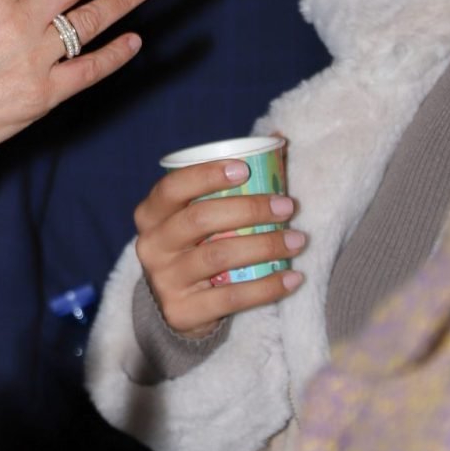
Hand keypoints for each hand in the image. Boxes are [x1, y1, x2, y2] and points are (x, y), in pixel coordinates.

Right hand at [133, 157, 304, 337]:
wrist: (178, 307)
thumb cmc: (196, 246)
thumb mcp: (199, 214)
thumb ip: (231, 181)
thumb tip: (279, 138)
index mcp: (151, 214)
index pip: (173, 187)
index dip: (207, 175)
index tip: (245, 169)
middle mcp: (151, 245)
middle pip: (200, 220)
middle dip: (249, 209)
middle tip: (287, 206)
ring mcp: (165, 280)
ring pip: (218, 257)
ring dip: (265, 246)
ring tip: (298, 240)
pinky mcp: (183, 312)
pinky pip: (231, 298)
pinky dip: (267, 287)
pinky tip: (293, 277)